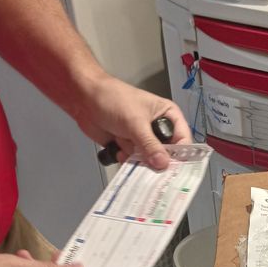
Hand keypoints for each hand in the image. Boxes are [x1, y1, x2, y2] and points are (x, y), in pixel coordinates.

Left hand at [74, 74, 192, 170]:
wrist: (84, 99)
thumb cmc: (112, 98)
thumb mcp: (135, 121)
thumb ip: (150, 144)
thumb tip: (163, 163)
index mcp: (168, 116)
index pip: (183, 140)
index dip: (181, 155)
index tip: (175, 168)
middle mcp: (158, 129)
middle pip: (167, 155)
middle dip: (157, 161)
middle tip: (151, 166)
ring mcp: (144, 140)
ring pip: (150, 161)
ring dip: (138, 160)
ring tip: (126, 148)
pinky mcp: (130, 148)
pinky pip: (135, 163)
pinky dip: (127, 161)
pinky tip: (119, 150)